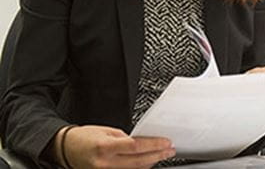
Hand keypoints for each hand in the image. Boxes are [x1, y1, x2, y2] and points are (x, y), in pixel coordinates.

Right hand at [60, 125, 174, 168]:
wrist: (65, 149)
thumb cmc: (84, 137)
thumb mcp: (106, 130)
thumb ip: (124, 138)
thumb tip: (141, 143)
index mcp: (105, 146)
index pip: (135, 146)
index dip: (153, 145)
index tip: (166, 142)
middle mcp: (105, 163)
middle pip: (138, 162)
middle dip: (157, 156)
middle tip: (170, 150)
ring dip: (150, 163)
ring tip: (162, 156)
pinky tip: (147, 163)